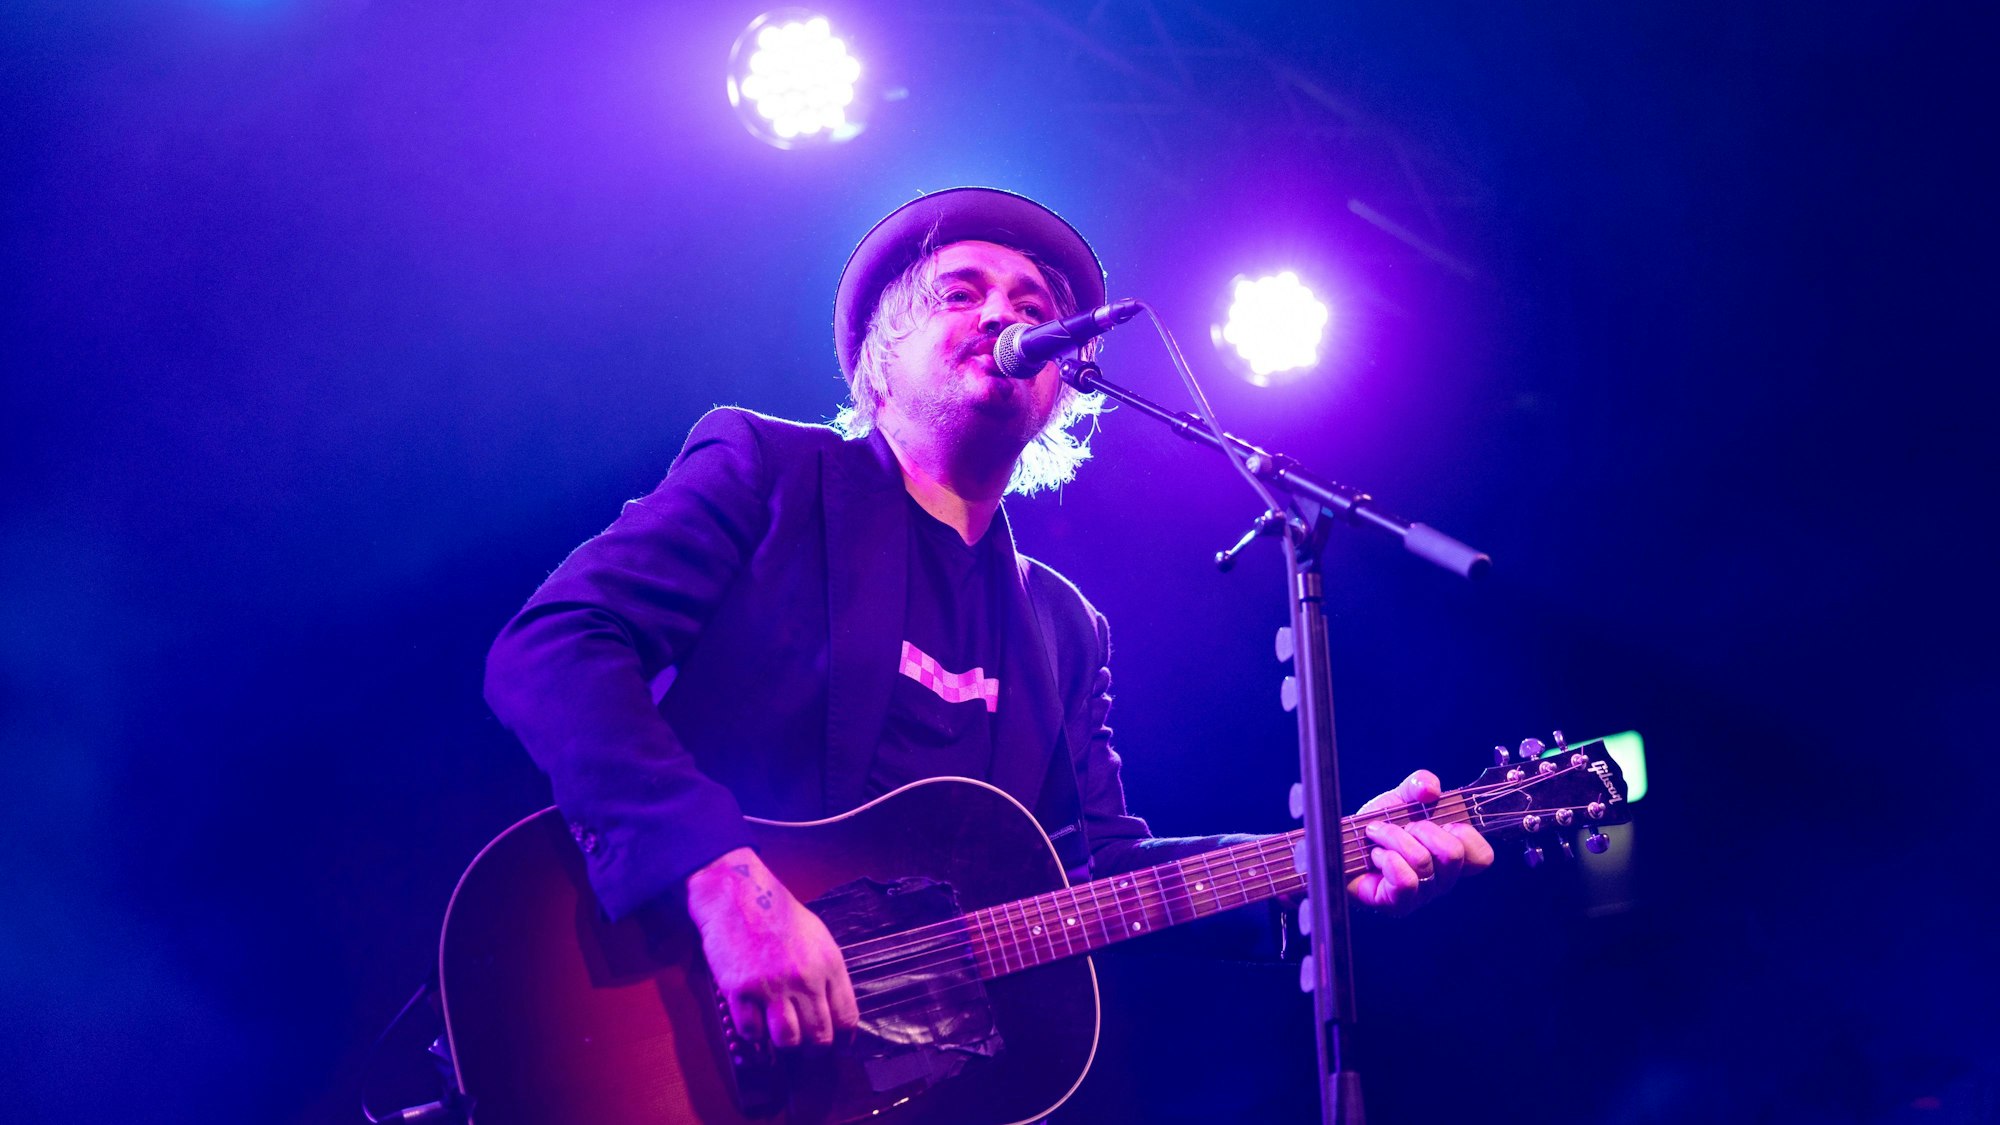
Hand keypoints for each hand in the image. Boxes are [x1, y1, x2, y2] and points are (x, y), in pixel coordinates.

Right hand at [684, 847, 859, 1047]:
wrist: (738, 895)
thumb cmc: (778, 915)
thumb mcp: (817, 937)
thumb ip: (827, 973)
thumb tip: (833, 1008)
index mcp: (829, 964)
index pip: (847, 1017)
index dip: (844, 1040)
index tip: (838, 1046)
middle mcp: (805, 979)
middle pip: (819, 1036)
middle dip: (814, 1050)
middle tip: (806, 1050)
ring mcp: (773, 986)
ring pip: (788, 1040)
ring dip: (784, 1044)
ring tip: (780, 1036)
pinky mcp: (741, 990)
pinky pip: (751, 1031)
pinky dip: (753, 1032)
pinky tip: (753, 1019)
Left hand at [1346, 770, 1493, 915]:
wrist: (1344, 845)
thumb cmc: (1378, 827)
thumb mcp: (1401, 797)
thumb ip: (1420, 784)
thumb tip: (1431, 789)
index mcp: (1450, 856)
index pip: (1482, 857)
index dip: (1466, 834)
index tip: (1443, 821)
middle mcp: (1441, 879)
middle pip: (1453, 854)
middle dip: (1422, 829)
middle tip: (1403, 826)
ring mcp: (1422, 894)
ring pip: (1423, 862)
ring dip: (1395, 838)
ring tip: (1378, 835)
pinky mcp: (1398, 904)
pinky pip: (1406, 881)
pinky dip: (1387, 859)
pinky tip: (1375, 855)